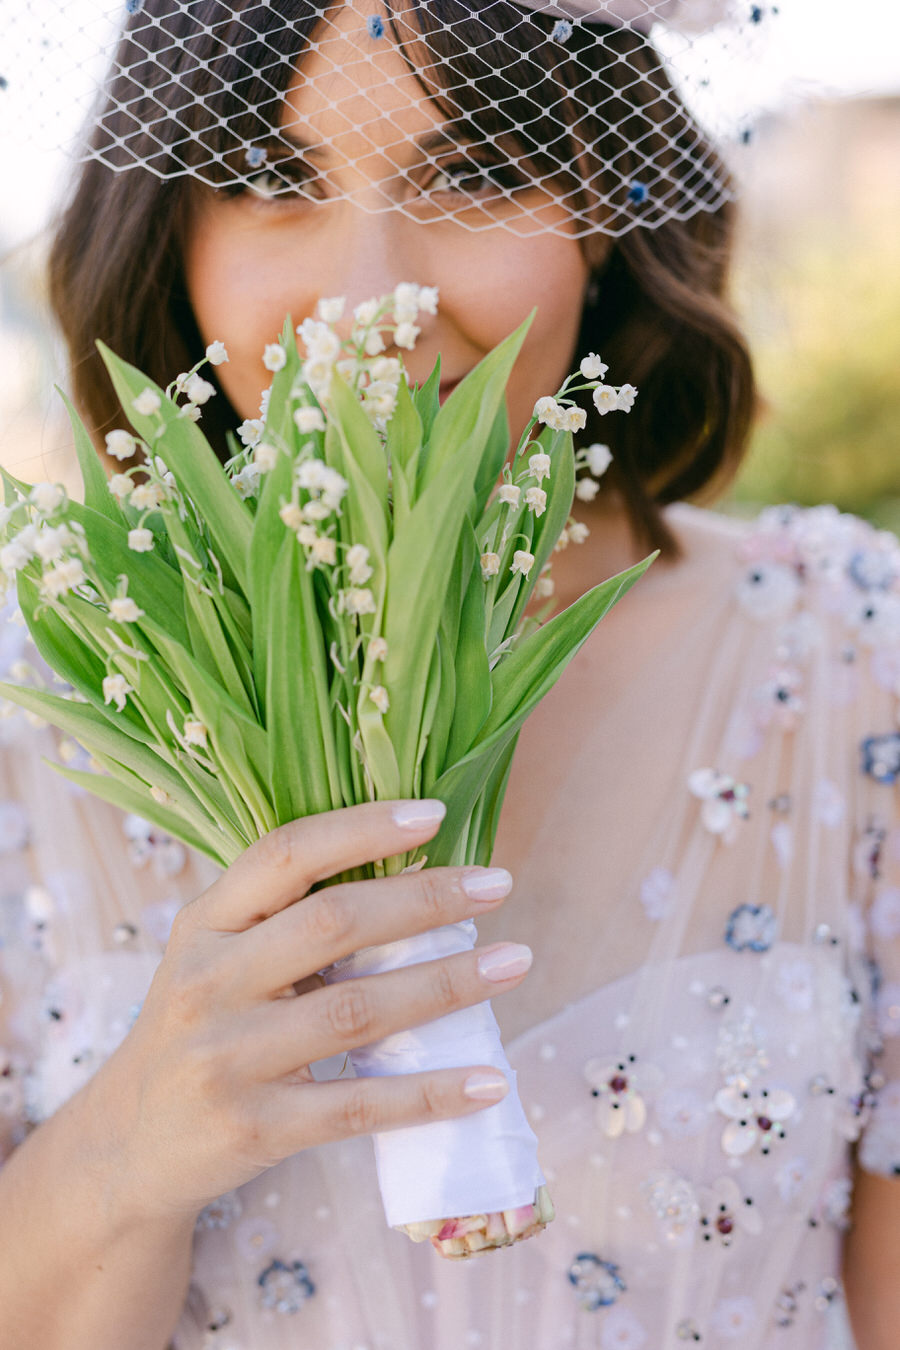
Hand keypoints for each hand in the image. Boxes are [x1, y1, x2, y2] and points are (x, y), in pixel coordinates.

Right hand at [89, 799, 526, 1223]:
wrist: (130, 1146)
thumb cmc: (199, 1029)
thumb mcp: (214, 958)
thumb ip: (283, 919)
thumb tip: (413, 877)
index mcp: (203, 923)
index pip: (284, 854)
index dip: (362, 828)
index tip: (436, 815)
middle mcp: (208, 982)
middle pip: (333, 924)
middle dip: (426, 900)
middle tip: (498, 885)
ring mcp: (228, 1058)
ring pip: (358, 1010)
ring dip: (448, 984)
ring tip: (515, 963)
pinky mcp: (255, 1127)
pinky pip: (361, 1106)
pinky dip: (431, 1093)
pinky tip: (488, 1080)